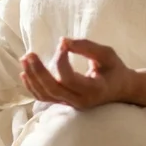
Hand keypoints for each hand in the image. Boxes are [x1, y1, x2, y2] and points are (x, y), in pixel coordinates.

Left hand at [20, 38, 135, 109]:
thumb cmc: (114, 69)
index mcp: (95, 89)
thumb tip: (62, 41)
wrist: (120, 89)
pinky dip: (32, 87)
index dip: (61, 60)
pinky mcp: (65, 103)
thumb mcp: (107, 54)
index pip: (70, 79)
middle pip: (53, 89)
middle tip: (30, 54)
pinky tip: (25, 73)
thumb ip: (86, 47)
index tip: (62, 44)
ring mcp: (72, 104)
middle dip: (38, 71)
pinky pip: (45, 98)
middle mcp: (82, 100)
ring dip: (32, 78)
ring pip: (46, 95)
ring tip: (24, 60)